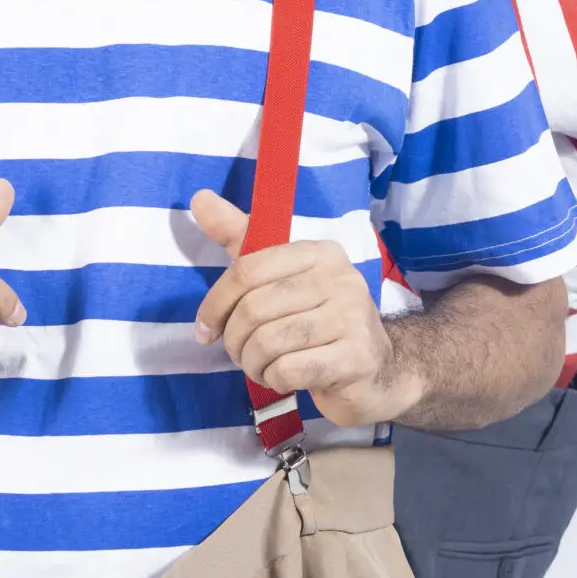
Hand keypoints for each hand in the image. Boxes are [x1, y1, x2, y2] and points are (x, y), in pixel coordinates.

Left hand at [188, 190, 417, 426]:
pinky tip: (283, 378)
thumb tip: (200, 198)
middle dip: (234, 341)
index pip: (247, 270)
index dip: (216, 304)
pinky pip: (289, 370)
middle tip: (240, 354)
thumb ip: (240, 238)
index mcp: (319, 252)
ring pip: (268, 342)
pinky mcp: (357, 357)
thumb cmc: (316, 319)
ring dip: (252, 363)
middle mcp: (340, 278)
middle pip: (253, 309)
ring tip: (261, 366)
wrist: (376, 369)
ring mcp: (353, 317)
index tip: (206, 329)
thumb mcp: (278, 275)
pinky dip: (274, 379)